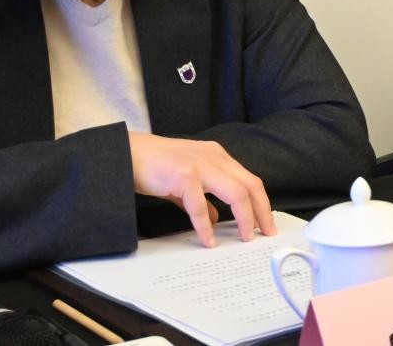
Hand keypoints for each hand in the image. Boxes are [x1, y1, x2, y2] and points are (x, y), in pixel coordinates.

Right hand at [128, 132, 276, 246]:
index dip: (261, 202)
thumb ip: (204, 197)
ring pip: (235, 192)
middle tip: (266, 233)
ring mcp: (199, 164)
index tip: (266, 223)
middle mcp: (214, 157)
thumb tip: (217, 217)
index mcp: (217, 156)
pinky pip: (200, 205)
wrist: (125, 153)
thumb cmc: (154, 166)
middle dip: (262, 211)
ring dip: (244, 218)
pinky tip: (209, 240)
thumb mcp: (186, 179)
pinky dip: (206, 225)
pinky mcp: (182, 175)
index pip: (250, 180)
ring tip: (245, 237)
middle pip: (250, 185)